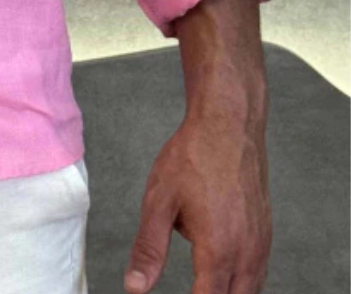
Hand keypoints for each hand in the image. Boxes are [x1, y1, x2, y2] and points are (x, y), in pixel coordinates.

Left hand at [122, 107, 271, 293]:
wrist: (229, 123)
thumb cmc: (194, 156)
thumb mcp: (160, 200)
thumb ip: (148, 249)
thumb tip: (135, 287)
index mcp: (218, 251)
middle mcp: (246, 253)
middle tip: (190, 288)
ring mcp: (260, 244)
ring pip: (250, 291)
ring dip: (227, 292)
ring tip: (202, 284)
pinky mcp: (266, 233)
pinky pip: (258, 273)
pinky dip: (242, 283)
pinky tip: (224, 274)